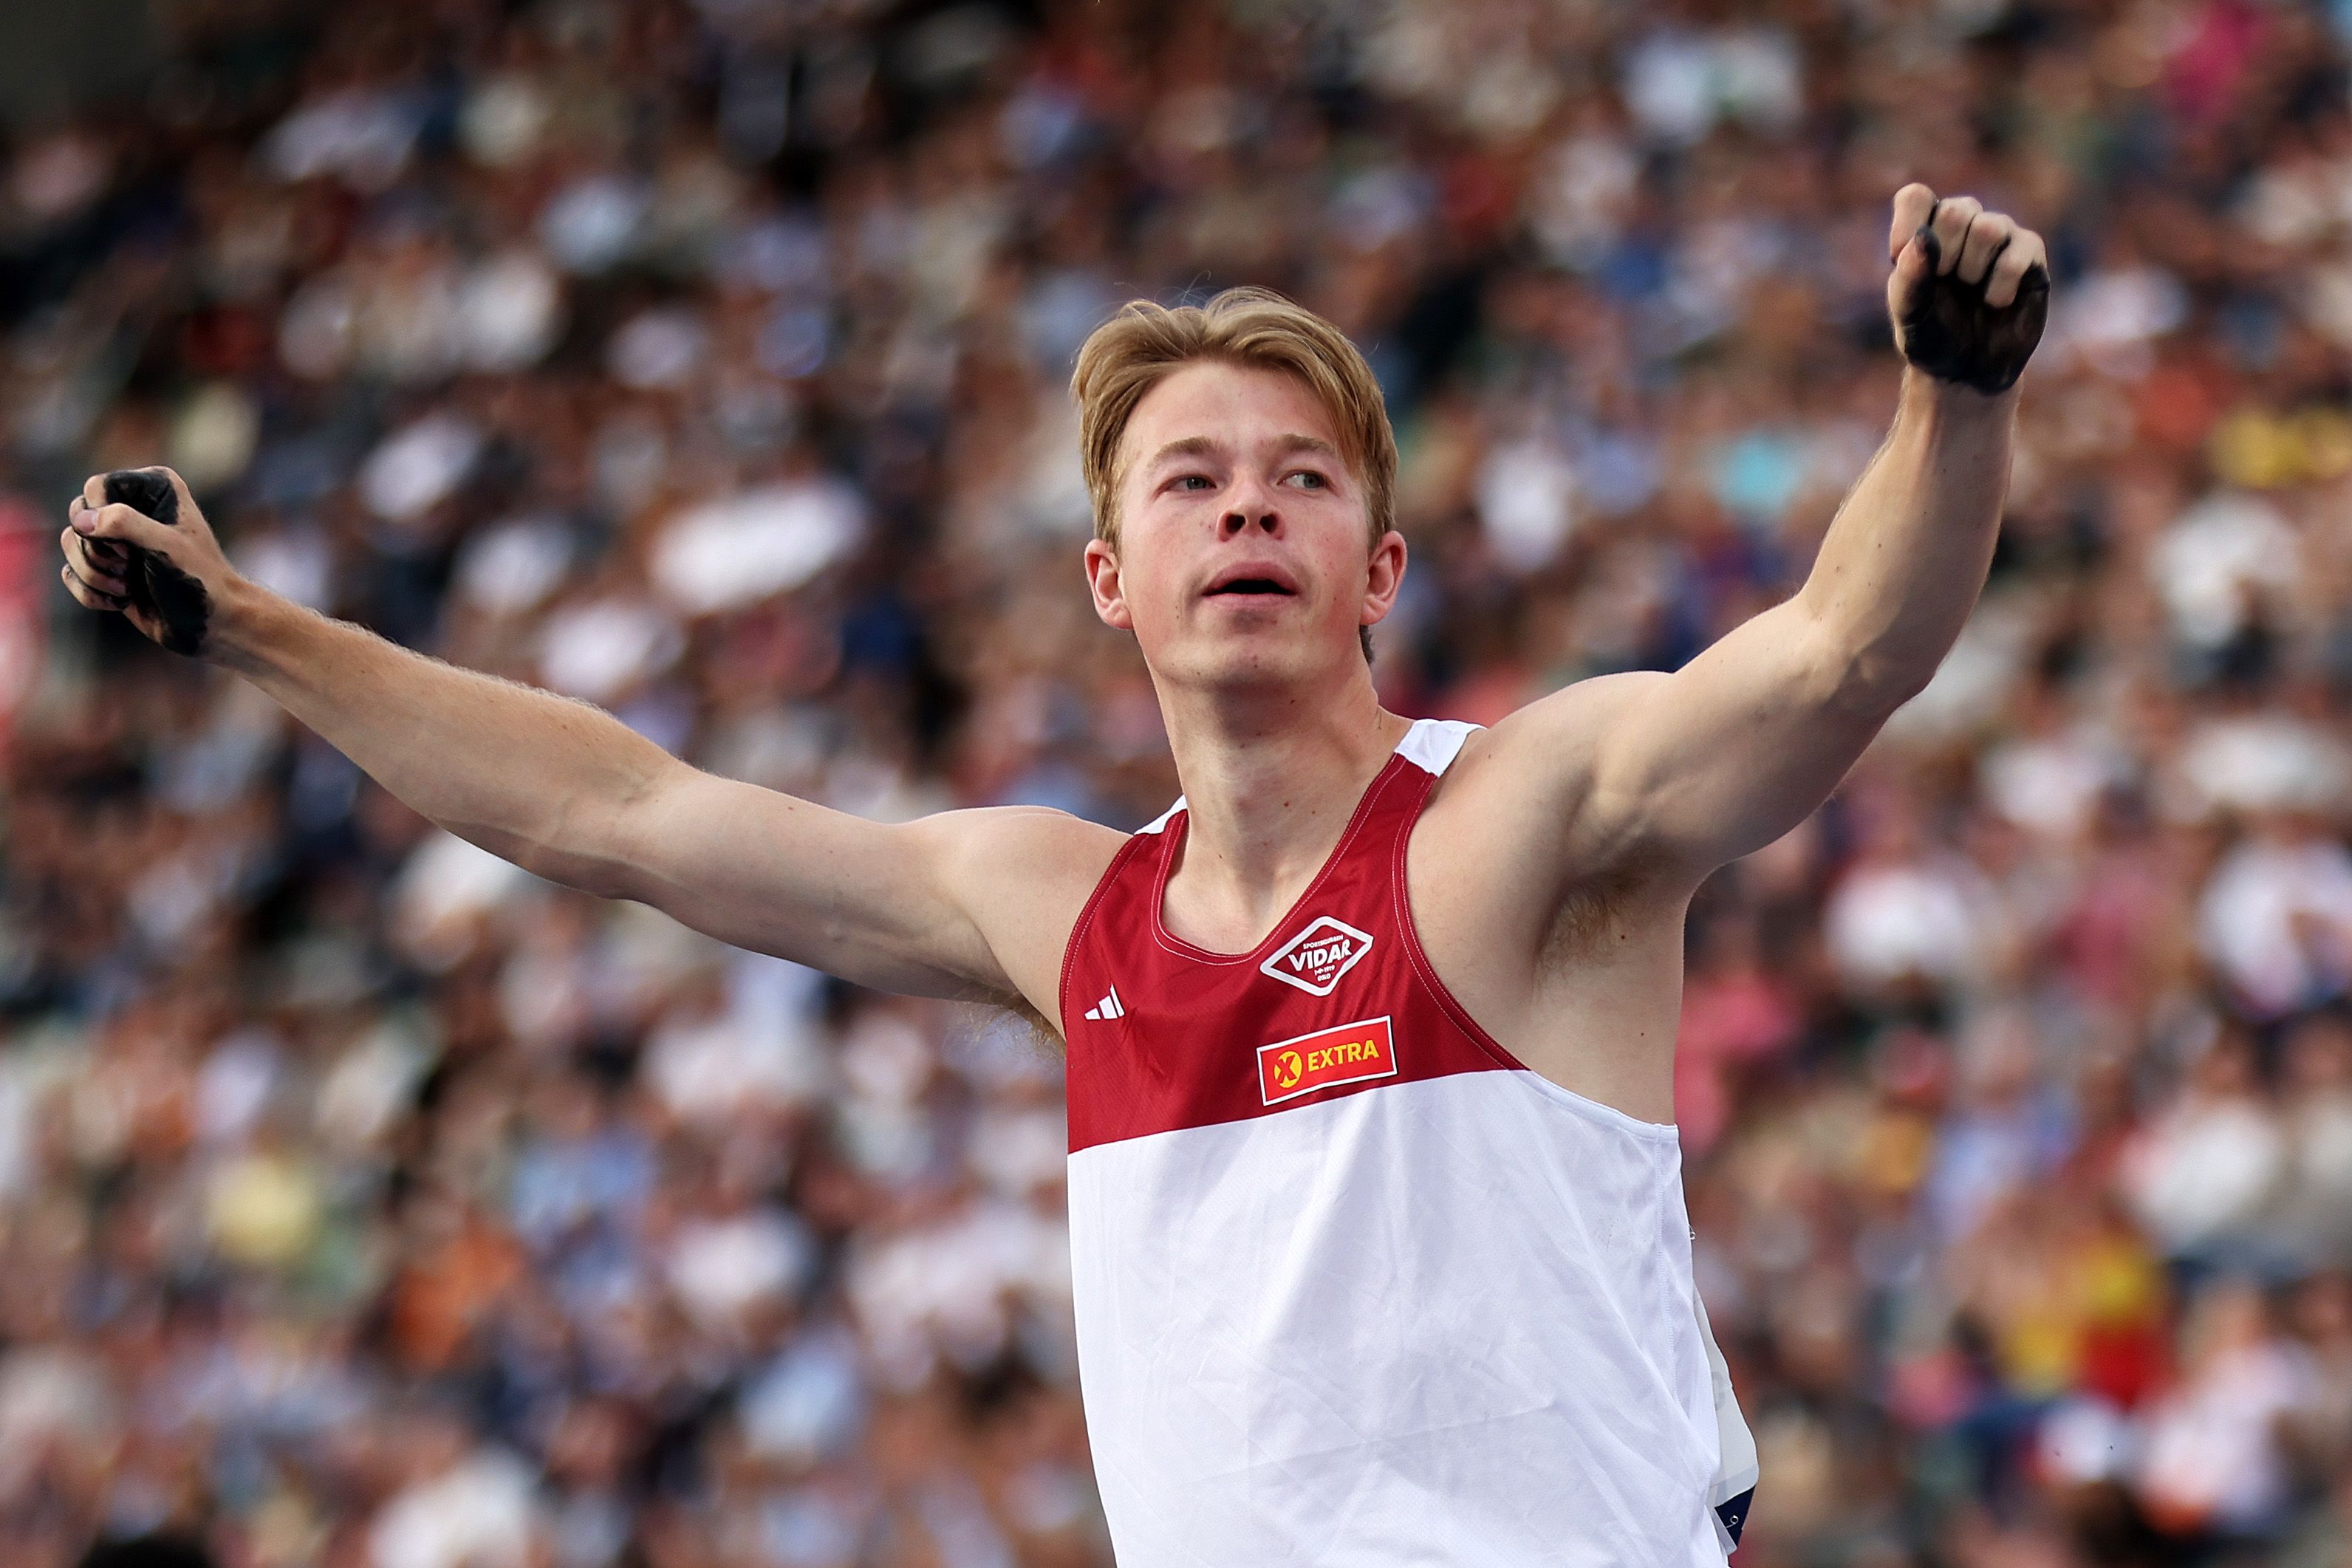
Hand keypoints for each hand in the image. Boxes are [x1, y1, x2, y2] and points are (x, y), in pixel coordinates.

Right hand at [60, 466, 243, 656]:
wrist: (212, 624)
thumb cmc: (198, 579)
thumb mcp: (167, 545)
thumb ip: (125, 523)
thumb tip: (81, 520)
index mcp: (153, 487)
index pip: (96, 487)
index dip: (103, 518)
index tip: (131, 546)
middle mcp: (132, 507)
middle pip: (78, 515)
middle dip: (98, 549)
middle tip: (130, 564)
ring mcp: (117, 540)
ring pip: (70, 544)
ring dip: (94, 573)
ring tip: (127, 586)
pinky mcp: (107, 570)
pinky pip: (70, 574)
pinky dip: (91, 592)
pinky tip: (121, 600)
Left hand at [1885, 184, 2049, 396]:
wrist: (1968, 370)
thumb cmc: (1933, 337)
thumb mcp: (1910, 316)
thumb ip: (1910, 279)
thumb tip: (1923, 239)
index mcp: (1926, 231)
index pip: (1915, 197)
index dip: (1909, 224)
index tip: (1901, 259)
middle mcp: (1964, 224)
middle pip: (1956, 210)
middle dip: (1946, 257)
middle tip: (1947, 285)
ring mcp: (2000, 234)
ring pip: (1989, 227)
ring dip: (1973, 270)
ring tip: (1972, 292)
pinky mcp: (2030, 252)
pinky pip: (2017, 253)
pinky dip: (2000, 285)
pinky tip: (1995, 302)